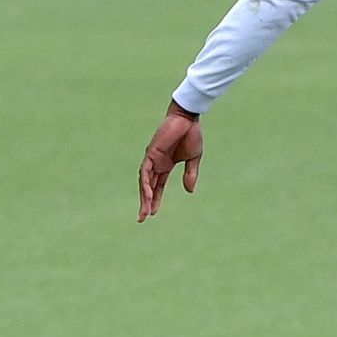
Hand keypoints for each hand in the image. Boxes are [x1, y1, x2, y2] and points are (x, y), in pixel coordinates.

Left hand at [137, 102, 203, 221]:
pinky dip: (145, 184)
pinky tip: (147, 195)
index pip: (158, 186)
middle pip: (149, 187)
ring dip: (145, 197)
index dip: (156, 199)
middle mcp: (156, 164)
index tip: (153, 214)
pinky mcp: (151, 153)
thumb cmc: (192, 134)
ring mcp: (152, 158)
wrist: (188, 118)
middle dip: (146, 203)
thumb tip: (190, 191)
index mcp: (166, 165)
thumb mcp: (194, 158)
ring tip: (145, 212)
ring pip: (145, 182)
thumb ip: (191, 174)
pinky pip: (145, 172)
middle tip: (143, 218)